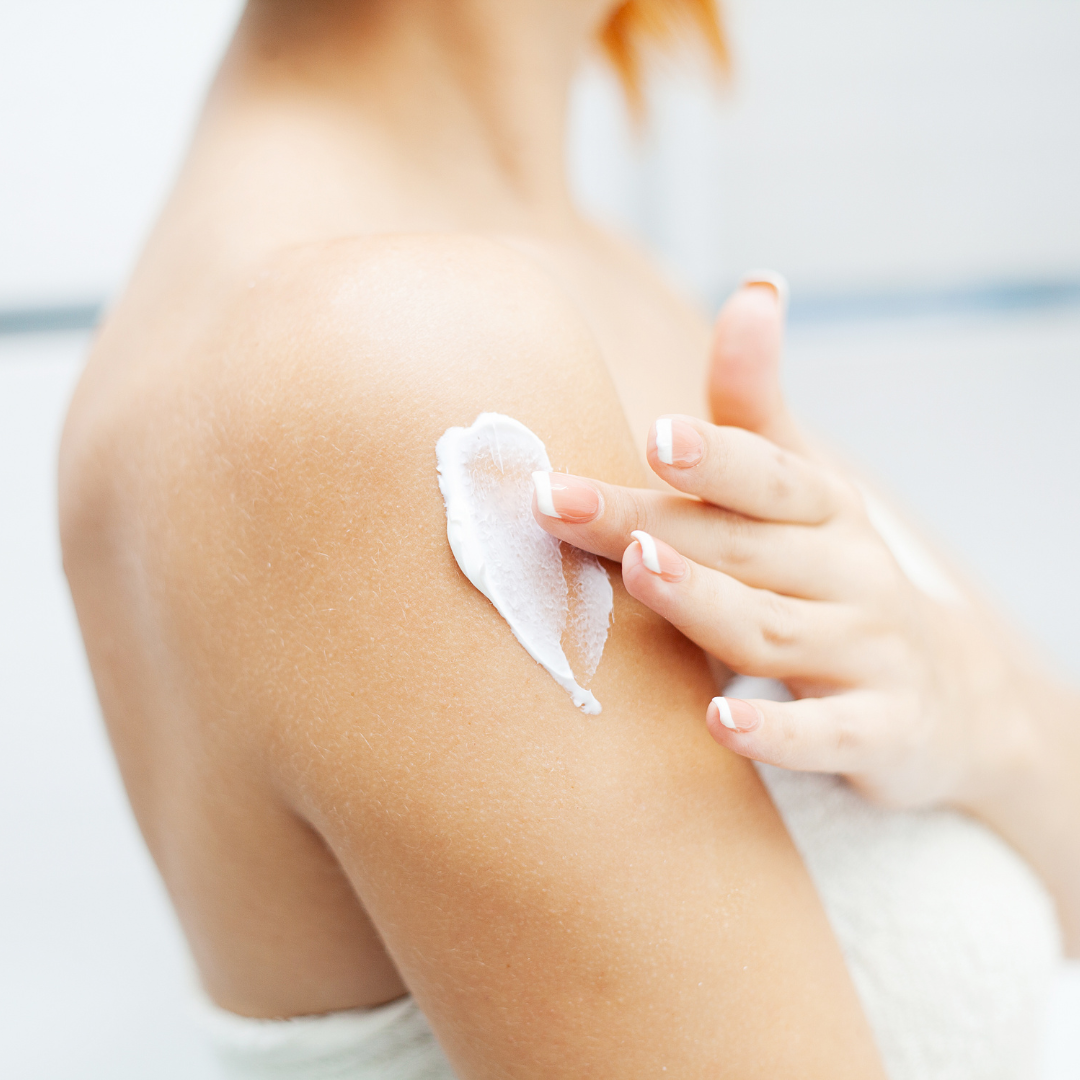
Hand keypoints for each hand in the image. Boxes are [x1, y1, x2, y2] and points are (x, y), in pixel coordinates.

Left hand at [532, 279, 1050, 812]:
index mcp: (822, 510)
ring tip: (639, 570)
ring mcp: (866, 652)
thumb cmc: (835, 574)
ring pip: (775, 627)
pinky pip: (826, 734)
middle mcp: (848, 571)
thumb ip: (760, 407)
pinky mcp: (878, 729)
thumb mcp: (807, 489)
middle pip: (740, 545)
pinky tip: (716, 721)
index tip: (653, 434)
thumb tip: (755, 288)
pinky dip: (775, 729)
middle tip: (562, 501)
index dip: (713, 454)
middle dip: (650, 520)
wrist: (947, 696)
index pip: (766, 475)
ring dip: (704, 600)